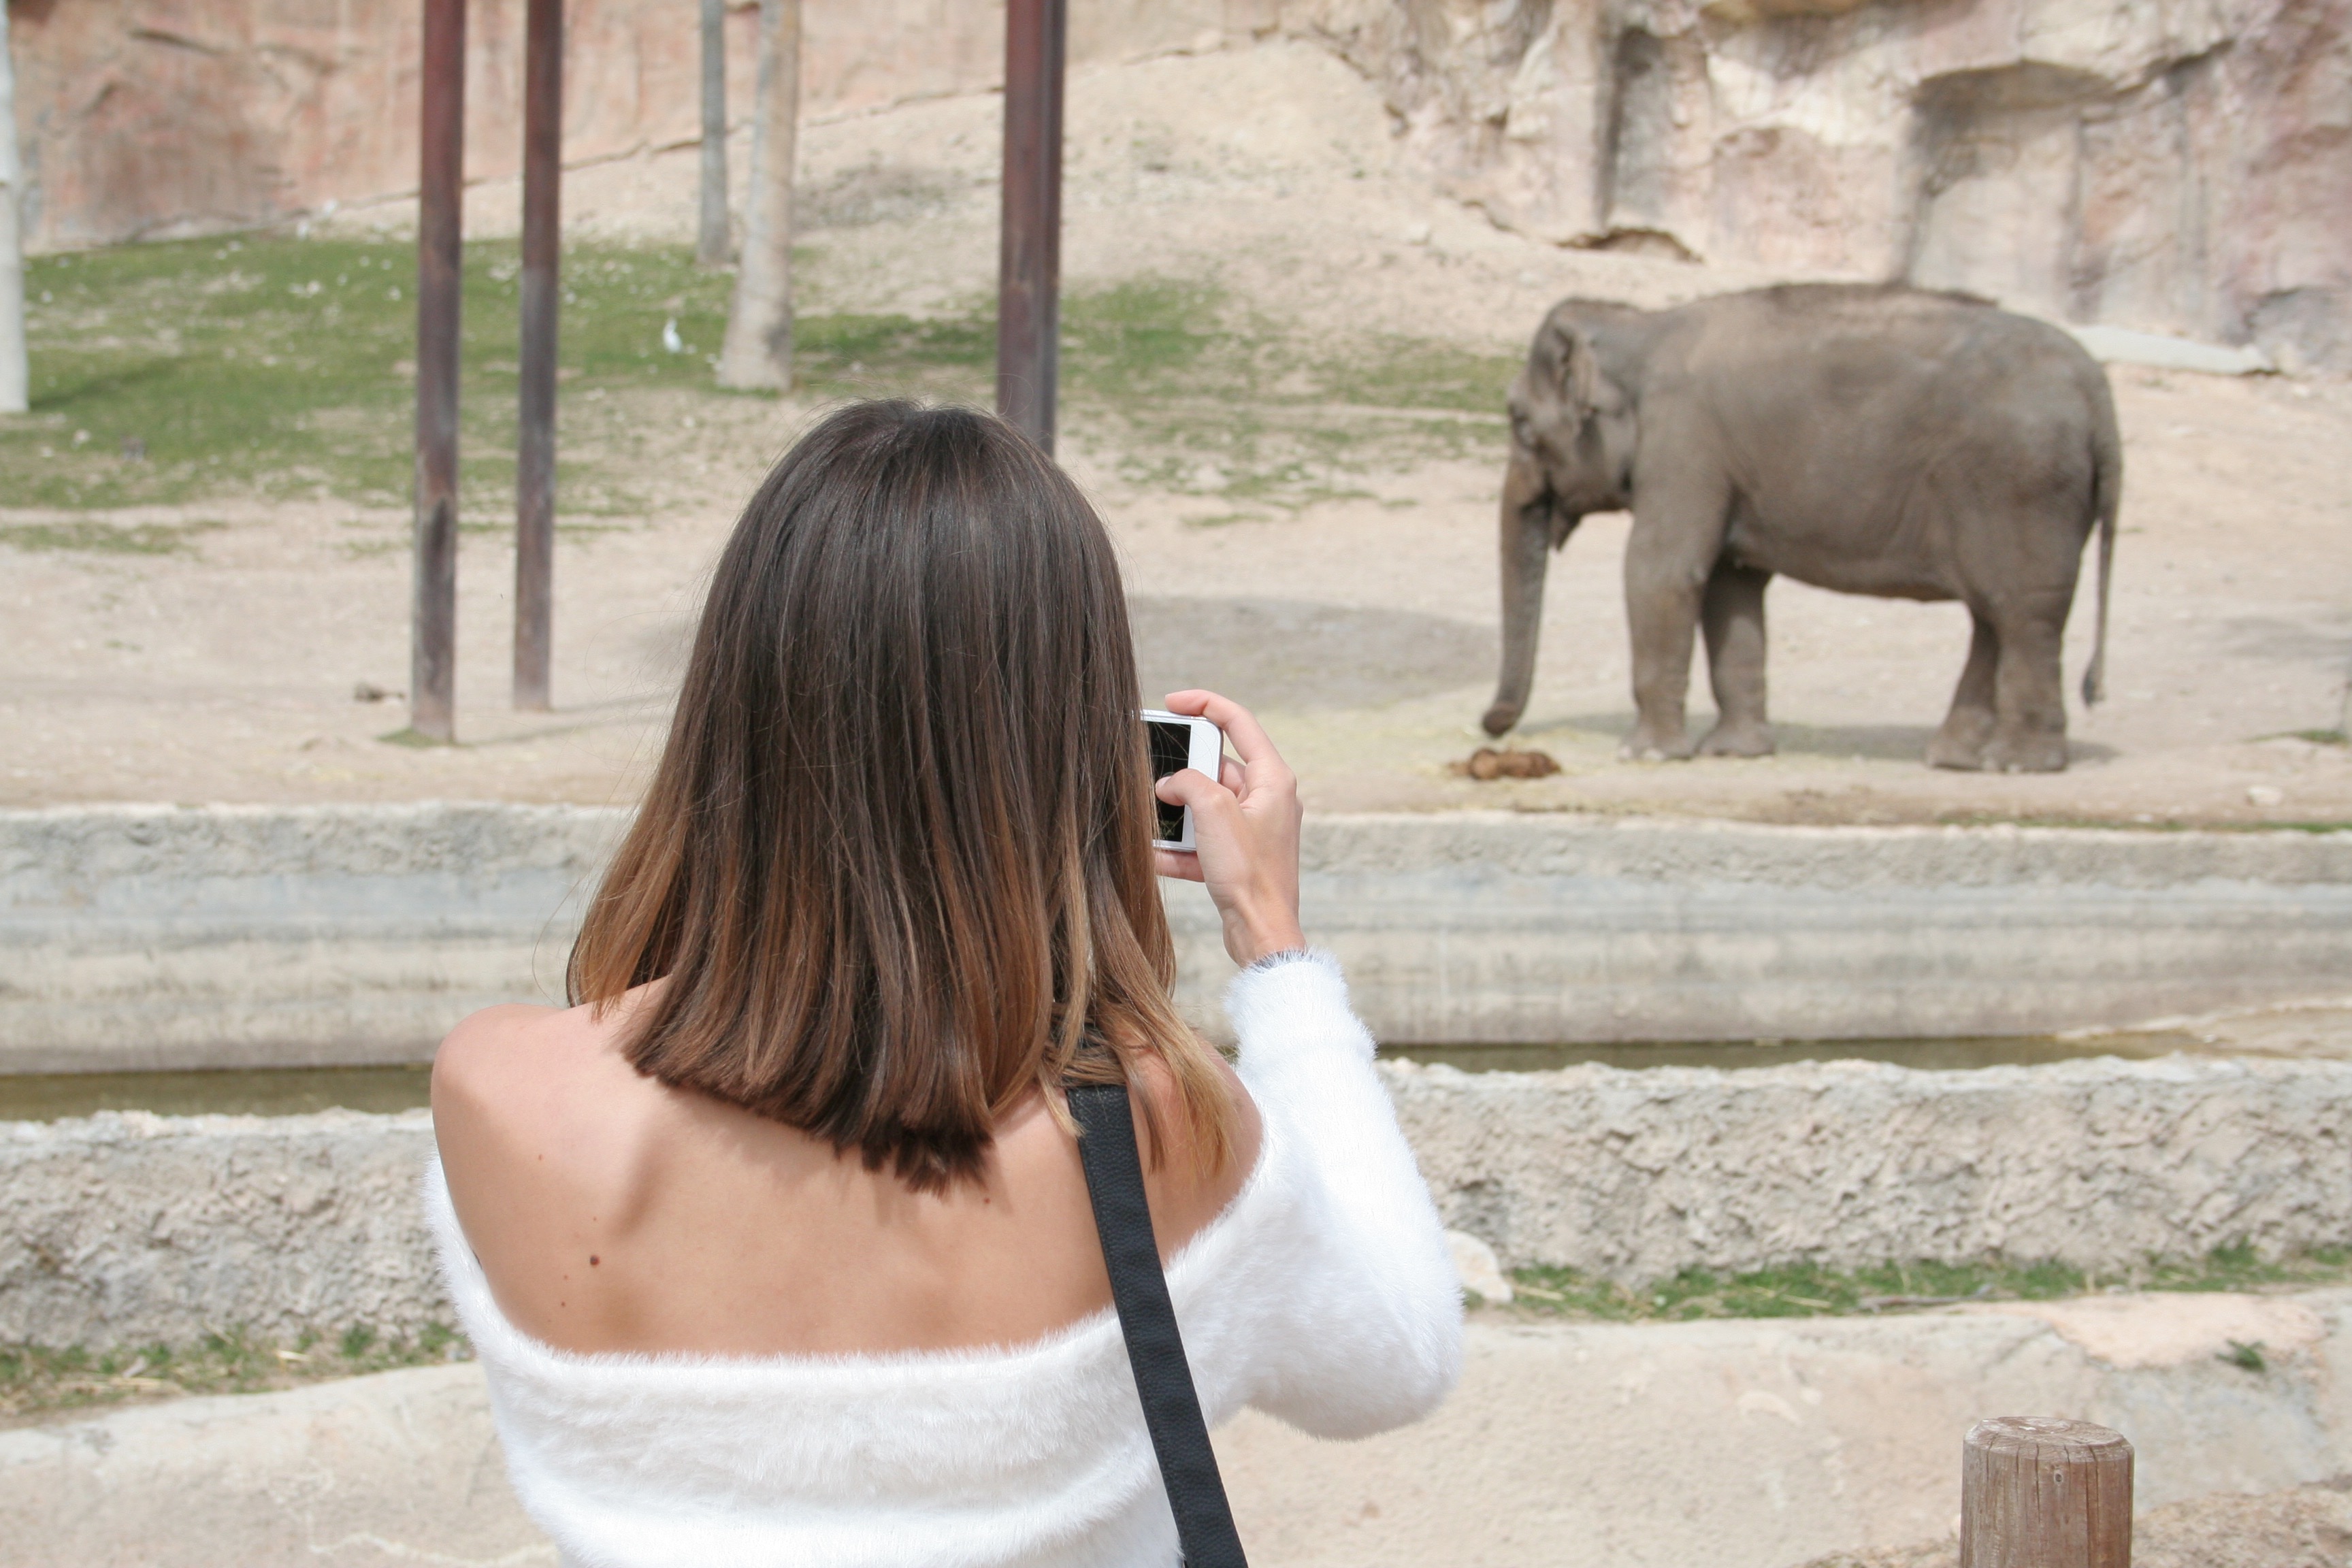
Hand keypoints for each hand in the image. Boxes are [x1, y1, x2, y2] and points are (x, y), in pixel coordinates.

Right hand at [1153, 690, 1304, 966]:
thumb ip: (1188, 783)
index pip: (1238, 722)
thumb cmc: (1250, 874)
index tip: (1173, 702)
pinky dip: (1180, 846)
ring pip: (1205, 806)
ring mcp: (1253, 829)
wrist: (1261, 933)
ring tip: (1153, 819)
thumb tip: (1168, 783)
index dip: (1204, 704)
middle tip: (1156, 777)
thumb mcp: (1214, 813)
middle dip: (1183, 773)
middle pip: (1217, 766)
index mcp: (1273, 779)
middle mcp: (1267, 799)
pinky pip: (1202, 841)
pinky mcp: (1239, 857)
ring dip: (1178, 814)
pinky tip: (1156, 855)